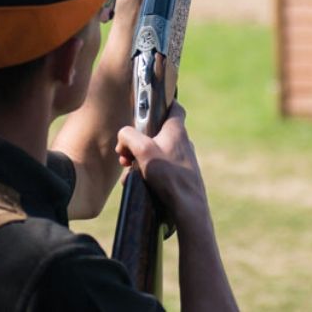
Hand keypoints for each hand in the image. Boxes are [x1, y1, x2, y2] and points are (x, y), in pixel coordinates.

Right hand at [115, 101, 207, 223]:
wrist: (187, 207)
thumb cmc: (168, 176)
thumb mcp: (142, 150)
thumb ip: (129, 136)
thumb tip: (124, 136)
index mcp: (176, 130)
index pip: (174, 107)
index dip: (162, 104)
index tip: (148, 109)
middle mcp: (182, 142)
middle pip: (156, 133)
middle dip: (137, 142)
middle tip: (126, 154)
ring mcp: (182, 159)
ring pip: (156, 153)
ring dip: (139, 160)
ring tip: (129, 171)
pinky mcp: (181, 175)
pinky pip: (160, 168)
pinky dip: (147, 173)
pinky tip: (138, 183)